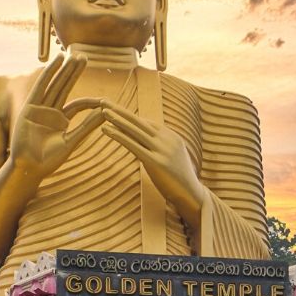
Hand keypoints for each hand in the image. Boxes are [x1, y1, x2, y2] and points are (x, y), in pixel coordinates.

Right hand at [7, 55, 107, 182]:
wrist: (29, 168)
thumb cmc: (49, 160)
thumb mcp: (71, 142)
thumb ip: (87, 126)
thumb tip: (105, 113)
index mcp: (61, 121)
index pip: (77, 104)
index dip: (90, 101)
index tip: (103, 100)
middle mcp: (51, 112)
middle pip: (65, 87)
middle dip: (74, 73)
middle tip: (85, 57)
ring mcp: (40, 108)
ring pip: (54, 84)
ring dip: (63, 69)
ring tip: (73, 55)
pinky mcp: (30, 107)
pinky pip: (41, 87)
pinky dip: (48, 74)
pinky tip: (56, 62)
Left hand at [67, 99, 206, 221]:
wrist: (192, 195)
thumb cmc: (179, 180)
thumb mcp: (171, 159)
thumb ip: (160, 149)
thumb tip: (147, 145)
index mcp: (171, 137)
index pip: (146, 123)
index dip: (128, 116)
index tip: (114, 108)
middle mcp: (167, 139)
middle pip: (139, 121)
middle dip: (120, 110)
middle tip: (103, 101)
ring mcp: (162, 150)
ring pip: (136, 130)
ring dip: (118, 119)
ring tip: (103, 111)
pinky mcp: (156, 162)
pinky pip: (134, 145)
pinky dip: (119, 136)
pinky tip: (106, 129)